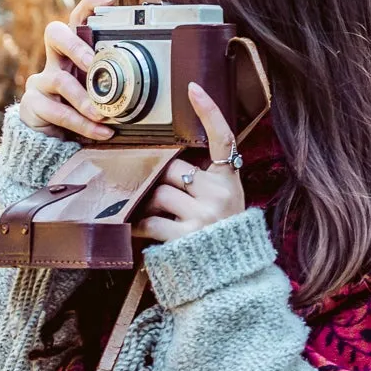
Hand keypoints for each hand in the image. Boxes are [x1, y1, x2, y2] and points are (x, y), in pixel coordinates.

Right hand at [19, 0, 116, 140]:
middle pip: (55, 34)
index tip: (108, 2)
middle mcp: (54, 61)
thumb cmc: (80, 109)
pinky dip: (82, 124)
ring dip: (84, 99)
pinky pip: (58, 112)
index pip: (76, 20)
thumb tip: (145, 80)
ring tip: (102, 114)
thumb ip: (114, 83)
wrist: (52, 139)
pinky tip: (100, 131)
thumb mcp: (99, 92)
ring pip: (60, 80)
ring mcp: (41, 81)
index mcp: (72, 52)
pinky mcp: (32, 104)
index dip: (88, 6)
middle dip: (76, 46)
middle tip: (93, 63)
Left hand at [135, 84, 245, 243]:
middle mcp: (221, 197)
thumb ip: (202, 184)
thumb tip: (161, 166)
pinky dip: (139, 225)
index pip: (222, 140)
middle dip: (159, 181)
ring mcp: (204, 217)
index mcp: (230, 184)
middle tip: (152, 195)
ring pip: (159, 193)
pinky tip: (139, 231)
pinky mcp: (186, 237)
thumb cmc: (217, 239)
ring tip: (146, 215)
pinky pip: (150, 220)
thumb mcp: (223, 206)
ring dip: (147, 204)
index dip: (209, 112)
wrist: (228, 281)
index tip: (193, 88)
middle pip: (174, 170)